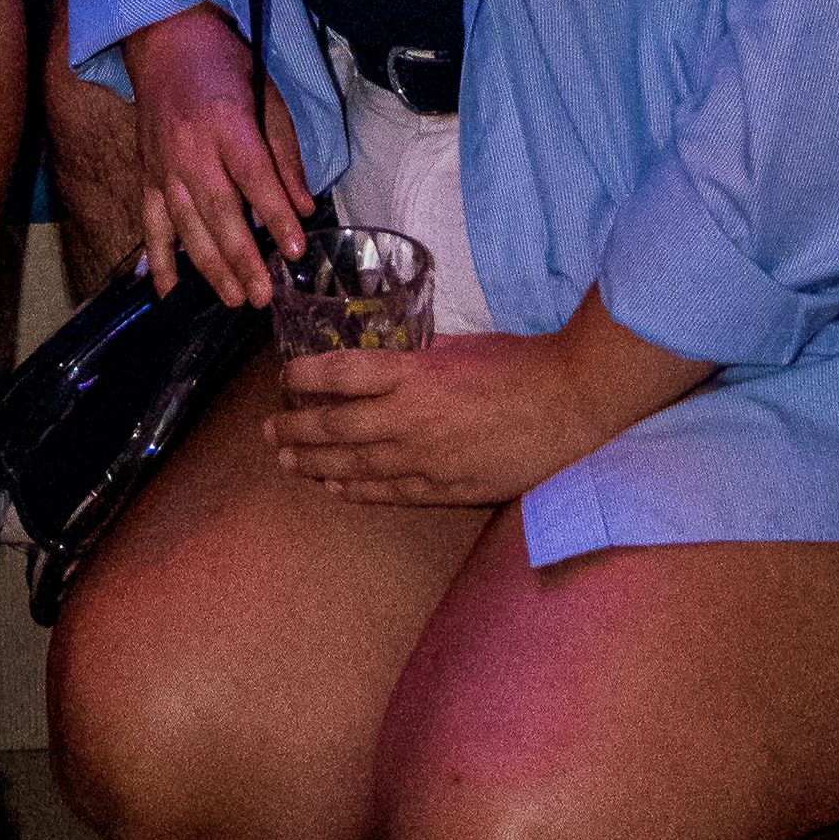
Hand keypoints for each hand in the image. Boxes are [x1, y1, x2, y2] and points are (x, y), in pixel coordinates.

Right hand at [128, 3, 311, 312]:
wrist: (165, 42)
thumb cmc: (226, 67)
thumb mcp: (268, 97)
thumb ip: (284, 156)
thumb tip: (303, 209)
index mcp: (227, 123)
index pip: (254, 176)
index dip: (275, 215)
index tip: (295, 250)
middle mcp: (191, 148)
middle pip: (218, 211)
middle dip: (242, 257)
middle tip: (263, 296)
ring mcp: (163, 165)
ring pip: (186, 225)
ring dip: (209, 267)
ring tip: (235, 299)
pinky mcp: (147, 175)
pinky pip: (151, 223)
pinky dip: (157, 259)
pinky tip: (167, 291)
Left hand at [270, 329, 621, 509]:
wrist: (568, 403)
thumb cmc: (518, 363)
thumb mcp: (457, 346)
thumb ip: (417, 360)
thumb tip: (388, 364)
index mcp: (411, 373)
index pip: (338, 375)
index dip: (303, 377)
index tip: (285, 377)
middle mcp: (408, 419)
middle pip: (334, 428)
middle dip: (295, 430)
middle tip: (270, 430)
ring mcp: (425, 460)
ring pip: (355, 466)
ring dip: (316, 464)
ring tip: (289, 461)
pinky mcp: (446, 488)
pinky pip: (390, 493)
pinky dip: (358, 490)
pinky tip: (337, 489)